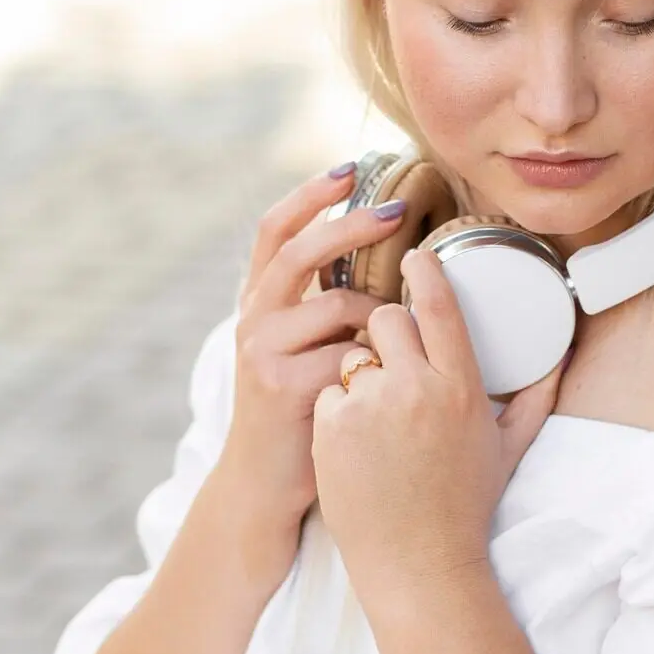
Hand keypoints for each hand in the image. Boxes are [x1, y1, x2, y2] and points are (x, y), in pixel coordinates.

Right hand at [217, 164, 410, 559]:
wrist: (266, 485)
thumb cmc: (301, 416)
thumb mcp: (301, 352)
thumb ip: (322, 311)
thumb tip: (381, 266)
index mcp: (259, 304)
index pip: (274, 230)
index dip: (309, 195)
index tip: (351, 168)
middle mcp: (253, 320)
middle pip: (300, 251)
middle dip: (352, 225)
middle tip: (398, 208)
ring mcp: (262, 352)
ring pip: (337, 306)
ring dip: (379, 316)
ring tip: (400, 342)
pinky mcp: (282, 387)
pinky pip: (348, 355)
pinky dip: (377, 362)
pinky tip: (389, 381)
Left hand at [310, 246, 567, 609]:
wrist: (418, 565)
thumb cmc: (464, 507)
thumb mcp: (509, 450)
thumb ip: (535, 397)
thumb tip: (562, 355)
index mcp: (460, 388)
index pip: (436, 304)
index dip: (423, 271)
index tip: (414, 257)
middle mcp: (415, 389)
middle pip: (386, 320)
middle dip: (387, 335)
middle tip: (394, 368)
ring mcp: (369, 406)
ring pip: (354, 356)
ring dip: (362, 376)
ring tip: (378, 420)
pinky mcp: (331, 426)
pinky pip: (328, 392)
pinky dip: (337, 412)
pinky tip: (355, 444)